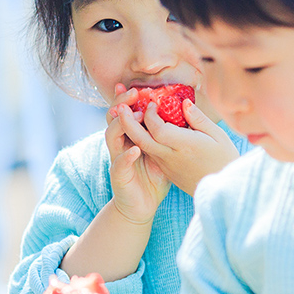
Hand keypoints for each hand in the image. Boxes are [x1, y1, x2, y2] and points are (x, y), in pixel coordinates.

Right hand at [105, 87, 170, 224]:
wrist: (142, 207)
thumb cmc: (154, 178)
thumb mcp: (163, 152)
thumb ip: (167, 134)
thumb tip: (182, 112)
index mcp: (131, 138)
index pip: (126, 113)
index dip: (127, 99)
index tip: (136, 86)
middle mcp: (121, 146)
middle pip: (114, 119)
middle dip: (121, 104)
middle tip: (133, 93)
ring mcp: (118, 160)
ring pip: (112, 137)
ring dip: (122, 125)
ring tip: (137, 116)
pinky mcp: (119, 176)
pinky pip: (120, 164)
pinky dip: (126, 156)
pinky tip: (136, 149)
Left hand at [117, 86, 239, 193]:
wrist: (221, 190)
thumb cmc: (224, 160)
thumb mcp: (218, 136)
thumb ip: (199, 118)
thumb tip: (184, 103)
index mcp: (184, 146)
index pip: (157, 128)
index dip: (150, 113)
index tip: (153, 101)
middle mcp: (171, 156)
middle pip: (141, 138)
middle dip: (127, 121)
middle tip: (120, 105)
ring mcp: (166, 165)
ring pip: (142, 146)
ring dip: (130, 129)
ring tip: (125, 113)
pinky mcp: (166, 169)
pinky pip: (149, 151)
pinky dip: (141, 138)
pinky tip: (141, 127)